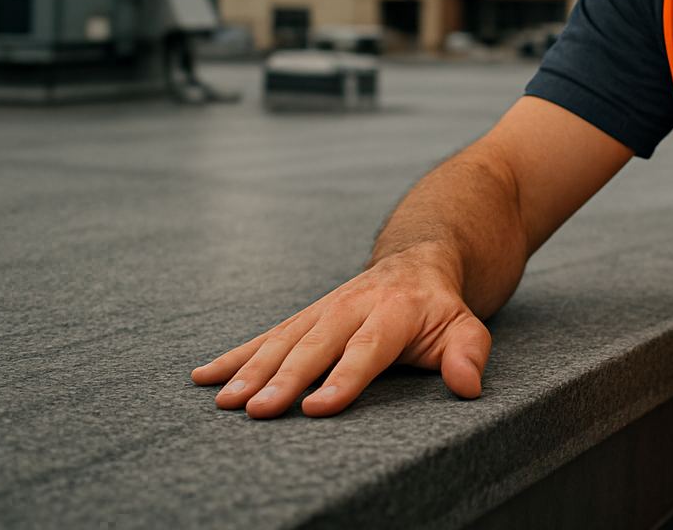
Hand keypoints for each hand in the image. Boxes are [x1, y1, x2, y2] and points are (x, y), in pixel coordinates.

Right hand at [190, 244, 491, 418]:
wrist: (417, 262)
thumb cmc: (440, 308)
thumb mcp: (466, 326)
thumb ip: (468, 354)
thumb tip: (468, 386)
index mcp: (393, 311)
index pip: (366, 349)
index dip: (342, 379)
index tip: (315, 409)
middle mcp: (352, 305)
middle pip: (315, 345)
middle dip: (284, 377)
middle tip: (257, 409)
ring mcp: (324, 309)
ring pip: (283, 340)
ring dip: (251, 370)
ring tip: (225, 401)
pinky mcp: (305, 316)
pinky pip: (266, 336)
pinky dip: (234, 356)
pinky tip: (204, 377)